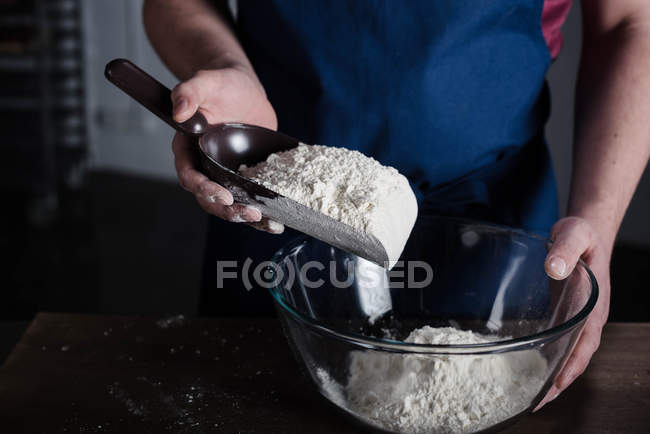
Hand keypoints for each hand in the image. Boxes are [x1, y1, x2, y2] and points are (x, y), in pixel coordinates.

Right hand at [171, 65, 283, 233]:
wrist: (243, 88)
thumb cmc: (220, 83)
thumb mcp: (205, 81)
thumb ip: (189, 92)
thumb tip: (179, 110)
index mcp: (188, 149)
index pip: (189, 175)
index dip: (203, 189)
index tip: (222, 195)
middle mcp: (204, 166)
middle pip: (209, 199)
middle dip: (228, 210)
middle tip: (249, 213)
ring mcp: (225, 174)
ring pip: (230, 204)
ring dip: (247, 217)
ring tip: (269, 223)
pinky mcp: (246, 176)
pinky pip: (251, 198)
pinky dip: (263, 212)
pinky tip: (278, 221)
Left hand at [535, 216, 610, 409]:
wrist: (583, 232)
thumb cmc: (580, 235)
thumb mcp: (572, 235)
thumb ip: (563, 250)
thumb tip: (553, 268)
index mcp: (594, 305)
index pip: (585, 344)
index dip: (571, 367)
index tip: (556, 386)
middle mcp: (587, 317)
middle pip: (576, 357)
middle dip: (558, 382)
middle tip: (535, 403)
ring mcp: (577, 319)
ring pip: (567, 354)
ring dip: (551, 375)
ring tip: (530, 396)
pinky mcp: (564, 315)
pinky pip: (558, 342)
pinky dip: (547, 359)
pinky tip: (529, 369)